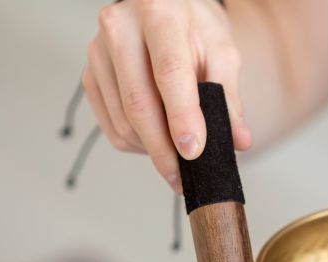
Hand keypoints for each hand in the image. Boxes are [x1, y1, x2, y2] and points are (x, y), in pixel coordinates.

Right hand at [83, 0, 251, 192]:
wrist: (163, 7)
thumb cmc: (194, 27)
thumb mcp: (222, 51)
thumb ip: (230, 97)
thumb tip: (238, 141)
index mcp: (159, 13)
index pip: (169, 73)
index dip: (182, 117)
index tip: (194, 152)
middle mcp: (119, 28)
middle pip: (139, 103)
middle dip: (163, 150)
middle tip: (183, 179)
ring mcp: (98, 52)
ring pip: (122, 120)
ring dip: (150, 150)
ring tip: (176, 160)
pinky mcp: (89, 74)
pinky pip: (110, 124)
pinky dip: (135, 144)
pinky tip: (156, 143)